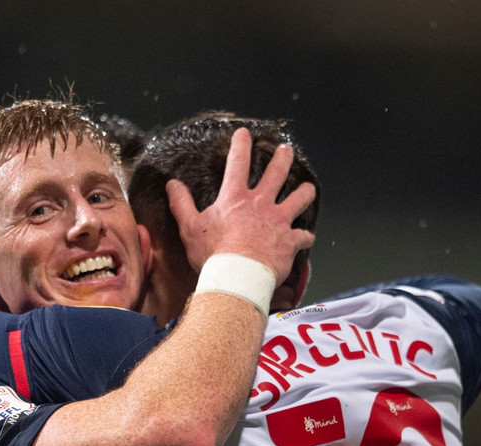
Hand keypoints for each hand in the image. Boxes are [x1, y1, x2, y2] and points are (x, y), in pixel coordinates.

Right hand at [167, 128, 315, 285]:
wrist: (238, 277)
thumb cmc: (212, 255)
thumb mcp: (190, 227)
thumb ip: (181, 204)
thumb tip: (172, 184)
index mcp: (235, 198)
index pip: (238, 163)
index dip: (241, 145)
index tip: (244, 133)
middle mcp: (260, 204)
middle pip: (276, 173)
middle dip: (282, 159)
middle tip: (286, 150)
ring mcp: (278, 221)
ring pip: (299, 199)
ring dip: (305, 192)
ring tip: (308, 188)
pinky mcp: (289, 241)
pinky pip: (303, 235)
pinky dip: (306, 236)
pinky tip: (307, 236)